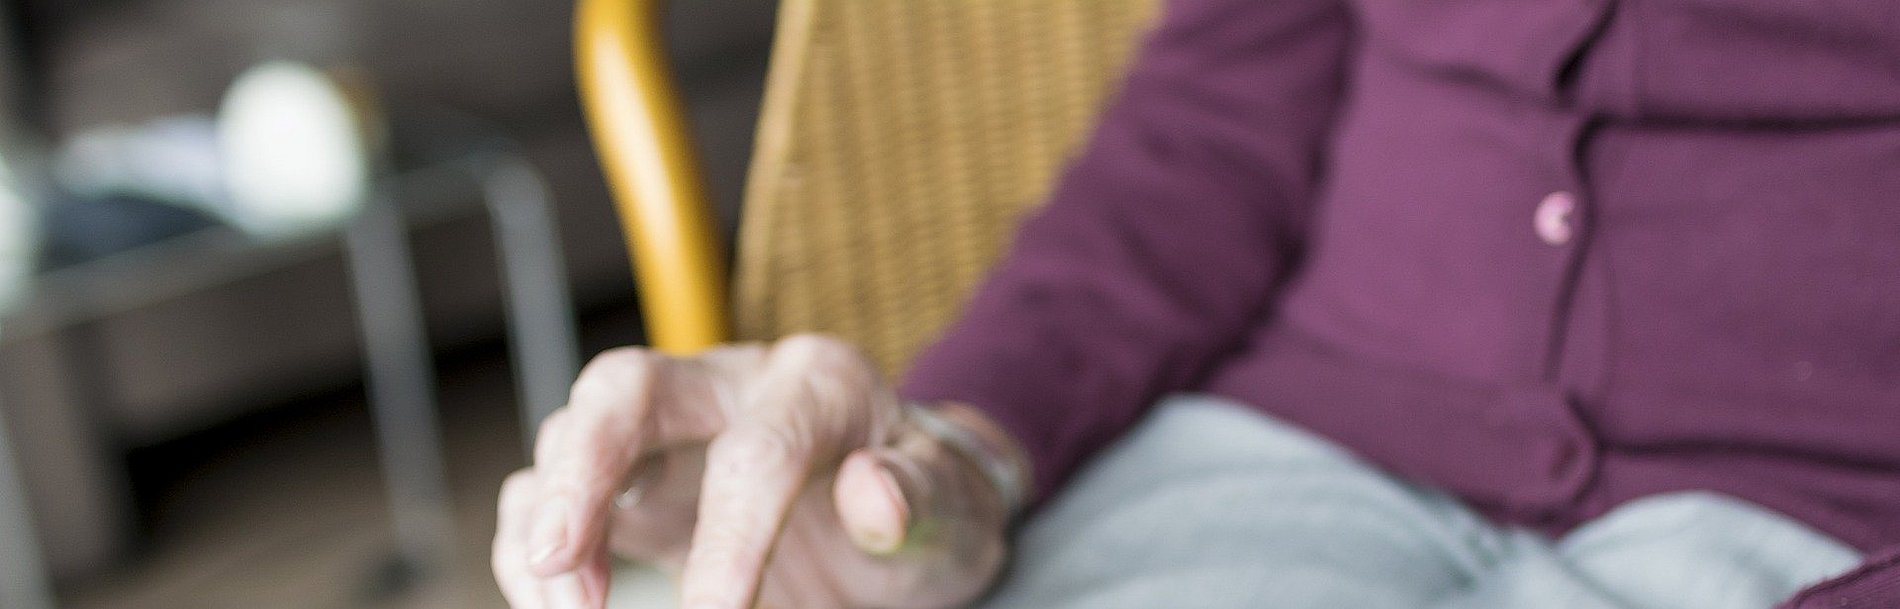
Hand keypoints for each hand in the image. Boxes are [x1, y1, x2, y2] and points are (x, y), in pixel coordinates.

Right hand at [492, 334, 1022, 608]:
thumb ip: (922, 498)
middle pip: (627, 389)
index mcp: (818, 384)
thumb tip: (874, 492)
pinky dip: (531, 550)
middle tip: (559, 559)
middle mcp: (729, 386)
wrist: (909, 514)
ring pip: (572, 438)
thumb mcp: (956, 508)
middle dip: (583, 469)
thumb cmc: (931, 506)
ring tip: (565, 608)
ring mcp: (670, 433)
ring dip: (549, 522)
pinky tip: (552, 602)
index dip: (732, 538)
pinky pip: (552, 497)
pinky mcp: (631, 487)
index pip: (759, 450)